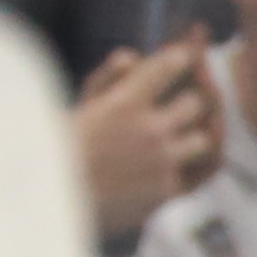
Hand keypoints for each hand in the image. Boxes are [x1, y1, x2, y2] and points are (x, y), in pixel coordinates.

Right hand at [68, 39, 218, 245]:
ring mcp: (162, 162)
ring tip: (179, 137)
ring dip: (192, 137)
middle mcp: (149, 130)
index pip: (166, 67)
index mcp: (124, 103)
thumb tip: (132, 56)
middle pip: (197, 103)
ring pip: (203, 139)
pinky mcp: (168, 191)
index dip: (182, 57)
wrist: (54, 202)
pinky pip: (196, 173)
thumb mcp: (78, 108)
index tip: (187, 54)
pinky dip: (187, 166)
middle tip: (186, 101)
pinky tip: (178, 163)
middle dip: (191, 100)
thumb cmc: (60, 150)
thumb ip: (107, 79)